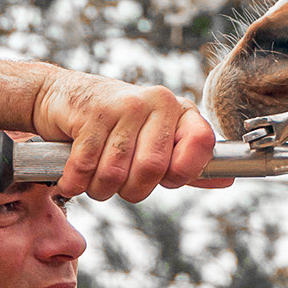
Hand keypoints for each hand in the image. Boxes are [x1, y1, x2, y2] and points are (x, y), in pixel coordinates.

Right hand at [31, 70, 234, 200]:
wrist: (61, 97)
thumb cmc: (113, 126)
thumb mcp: (153, 141)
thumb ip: (187, 163)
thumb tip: (226, 178)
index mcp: (180, 110)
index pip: (202, 143)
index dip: (181, 172)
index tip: (164, 179)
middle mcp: (158, 101)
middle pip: (153, 169)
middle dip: (131, 190)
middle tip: (118, 183)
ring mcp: (125, 104)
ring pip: (116, 172)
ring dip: (99, 188)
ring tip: (94, 176)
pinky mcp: (92, 112)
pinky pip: (86, 166)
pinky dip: (76, 182)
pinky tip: (73, 176)